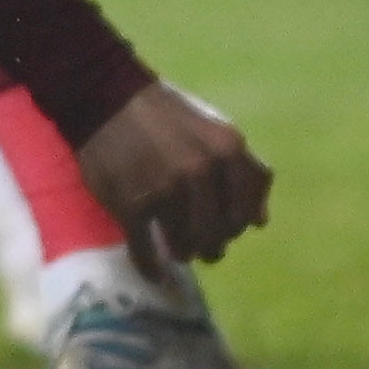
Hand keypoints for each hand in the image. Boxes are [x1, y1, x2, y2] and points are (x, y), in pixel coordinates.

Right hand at [72, 82, 271, 271]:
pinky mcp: (132, 205)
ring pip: (185, 246)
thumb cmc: (166, 117)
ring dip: (183, 252)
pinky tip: (153, 269)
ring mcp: (165, 190)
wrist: (108, 99)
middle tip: (200, 244)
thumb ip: (245, 171)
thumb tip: (260, 222)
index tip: (224, 228)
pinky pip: (145, 252)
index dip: (235, 227)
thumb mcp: (216, 132)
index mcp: (227, 150)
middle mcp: (201, 171)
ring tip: (178, 248)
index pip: (245, 213)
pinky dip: (150, 266)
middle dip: (211, 245)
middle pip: (217, 236)